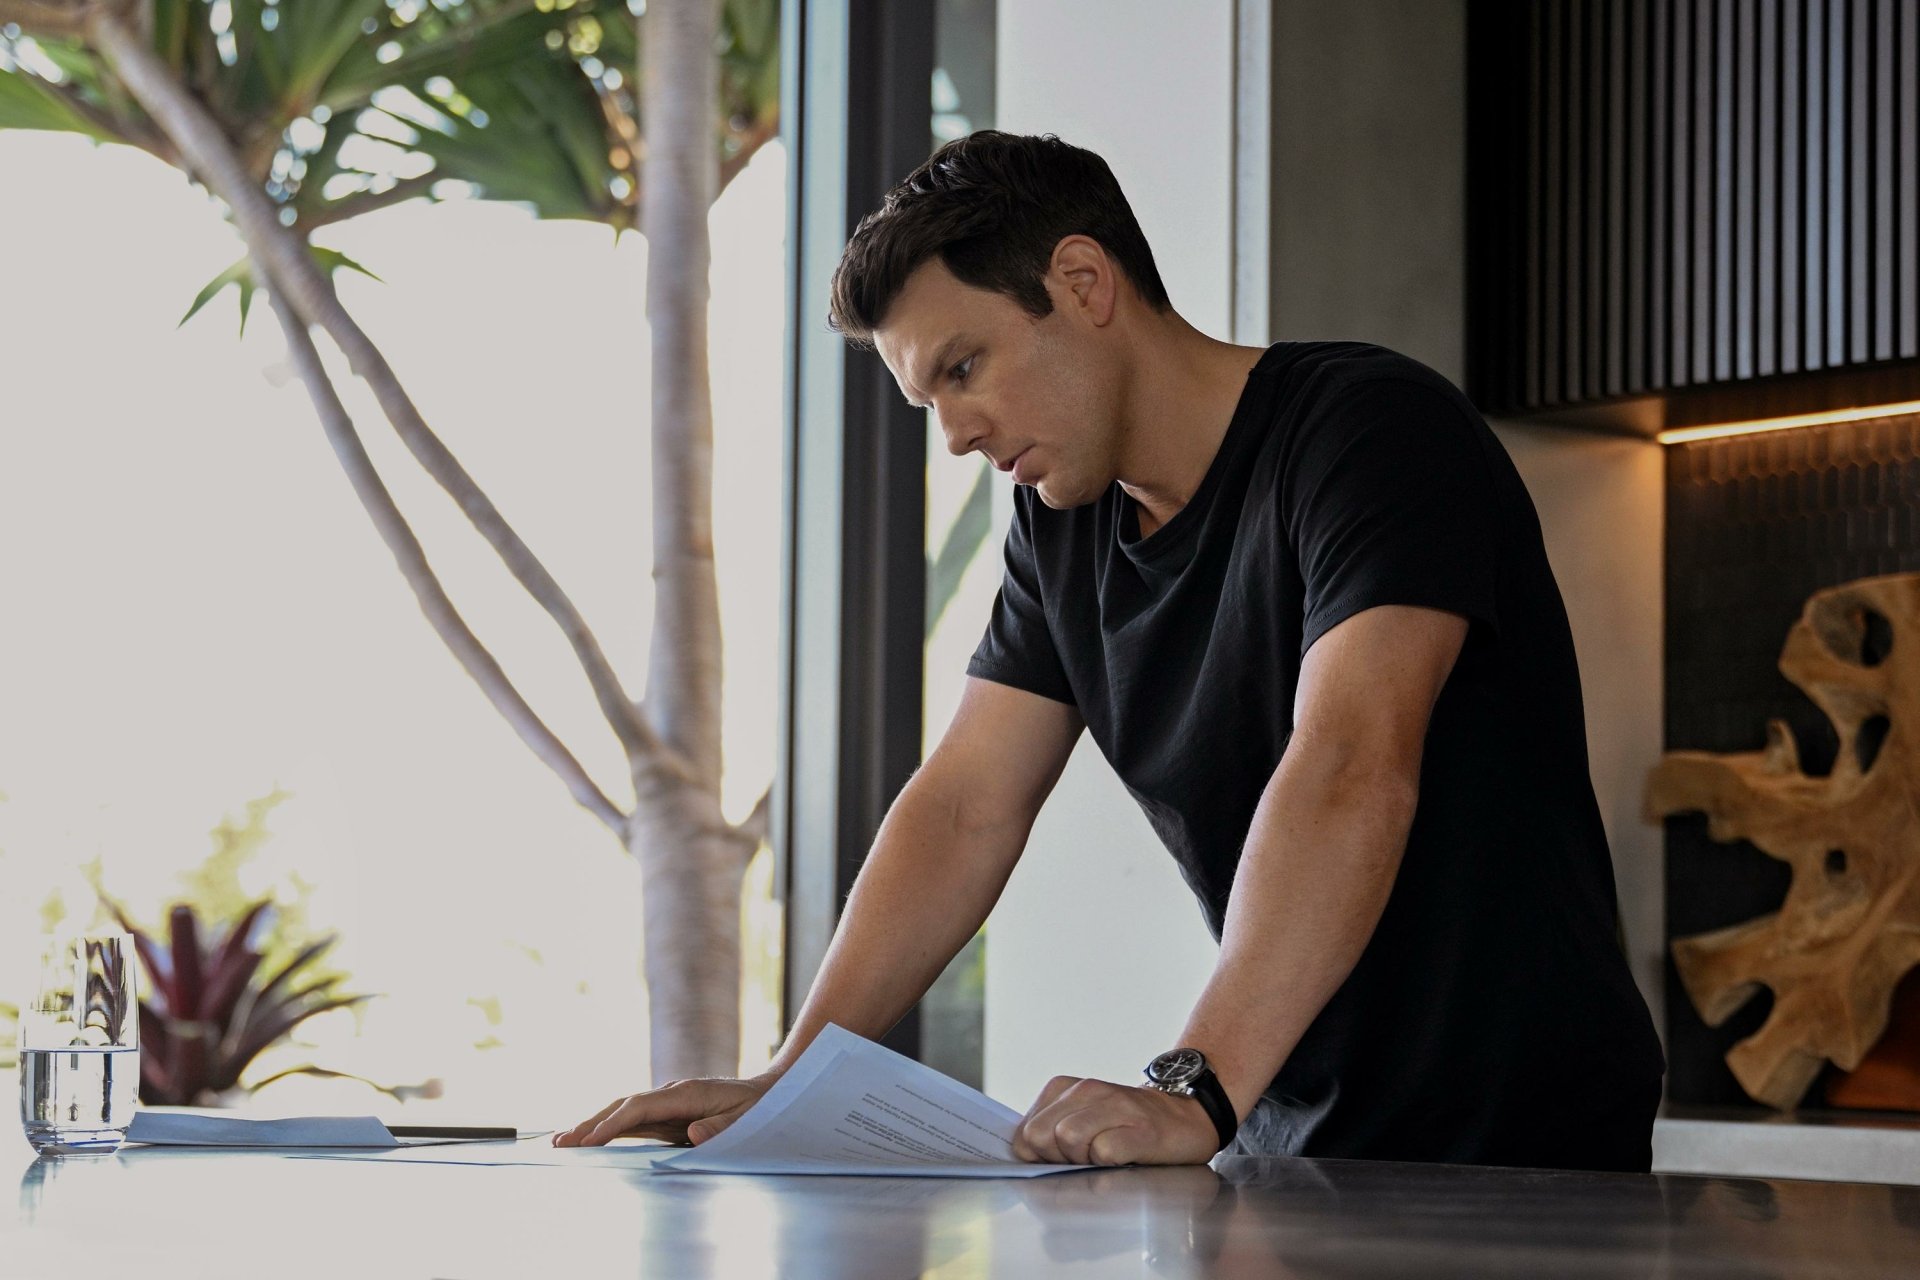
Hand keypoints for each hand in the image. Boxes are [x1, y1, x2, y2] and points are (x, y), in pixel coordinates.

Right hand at [551, 1072, 775, 1146]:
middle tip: (560, 1142)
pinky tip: (592, 1138)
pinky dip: (611, 1127)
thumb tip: (692, 1132)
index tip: (590, 1141)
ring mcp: (670, 1099)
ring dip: (594, 1124)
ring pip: (624, 1110)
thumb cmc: (760, 1107)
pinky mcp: (670, 1110)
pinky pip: (635, 1118)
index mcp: (689, 1092)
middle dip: (591, 1123)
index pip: (641, 1107)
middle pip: (624, 1105)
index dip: (614, 1124)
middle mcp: (674, 1091)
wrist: (772, 1090)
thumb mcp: (749, 1119)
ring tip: (563, 1141)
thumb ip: (722, 1126)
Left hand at [1011, 1076, 1222, 1165]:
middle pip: (1040, 1136)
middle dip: (1056, 1159)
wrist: (1185, 1116)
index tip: (1062, 1161)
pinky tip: (1125, 1158)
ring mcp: (1115, 1106)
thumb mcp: (1082, 1118)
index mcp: (1065, 1089)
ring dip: (1083, 1160)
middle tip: (1084, 1161)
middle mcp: (1087, 1091)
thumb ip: (1051, 1133)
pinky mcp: (1140, 1129)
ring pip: (1068, 1139)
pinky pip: (1105, 1152)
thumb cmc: (1127, 1125)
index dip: (1039, 1157)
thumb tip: (1024, 1162)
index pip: (1024, 1134)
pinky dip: (1109, 1164)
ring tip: (1106, 1157)